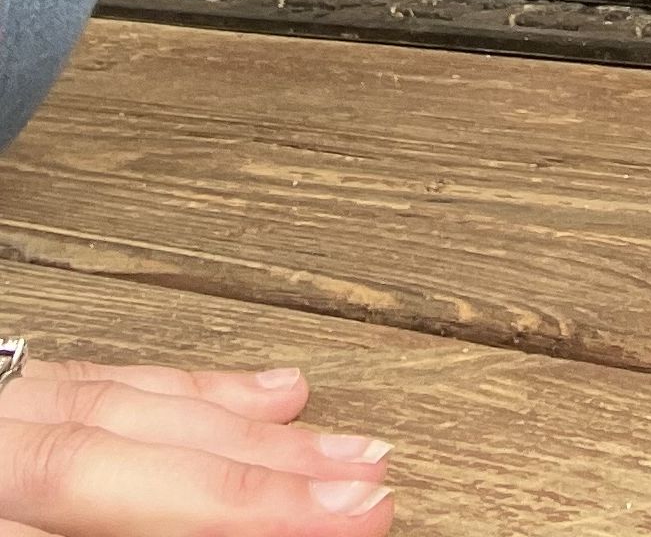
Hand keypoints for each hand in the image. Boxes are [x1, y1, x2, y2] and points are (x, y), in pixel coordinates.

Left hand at [0, 359, 392, 533]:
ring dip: (256, 439)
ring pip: (131, 413)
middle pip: (120, 469)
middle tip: (366, 500)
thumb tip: (203, 516)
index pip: (91, 511)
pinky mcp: (4, 388)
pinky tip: (276, 390)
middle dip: (253, 490)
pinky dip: (201, 388)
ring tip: (354, 455)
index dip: (217, 524)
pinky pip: (111, 376)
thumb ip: (66, 527)